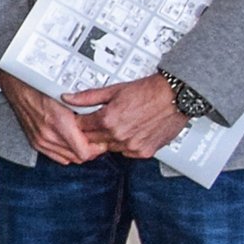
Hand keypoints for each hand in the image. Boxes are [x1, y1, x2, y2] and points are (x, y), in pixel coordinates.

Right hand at [0, 71, 104, 165]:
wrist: (20, 87)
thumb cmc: (42, 88)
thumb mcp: (70, 98)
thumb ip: (85, 113)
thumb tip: (100, 124)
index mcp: (59, 123)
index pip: (84, 152)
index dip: (97, 148)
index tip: (102, 140)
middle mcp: (48, 136)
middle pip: (78, 158)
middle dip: (90, 150)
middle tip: (97, 140)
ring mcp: (40, 141)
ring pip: (68, 159)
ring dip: (78, 152)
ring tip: (84, 141)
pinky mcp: (35, 142)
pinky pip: (56, 156)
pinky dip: (66, 152)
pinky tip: (70, 143)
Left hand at [66, 73, 192, 158]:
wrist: (176, 96)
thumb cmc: (148, 91)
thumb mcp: (114, 90)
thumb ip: (88, 97)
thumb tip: (67, 98)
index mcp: (108, 119)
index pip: (81, 128)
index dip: (80, 122)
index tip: (82, 119)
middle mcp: (118, 135)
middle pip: (92, 140)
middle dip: (92, 132)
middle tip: (100, 122)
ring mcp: (131, 146)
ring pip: (109, 147)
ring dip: (110, 139)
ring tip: (120, 125)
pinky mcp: (144, 152)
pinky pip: (127, 153)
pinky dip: (126, 145)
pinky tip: (131, 132)